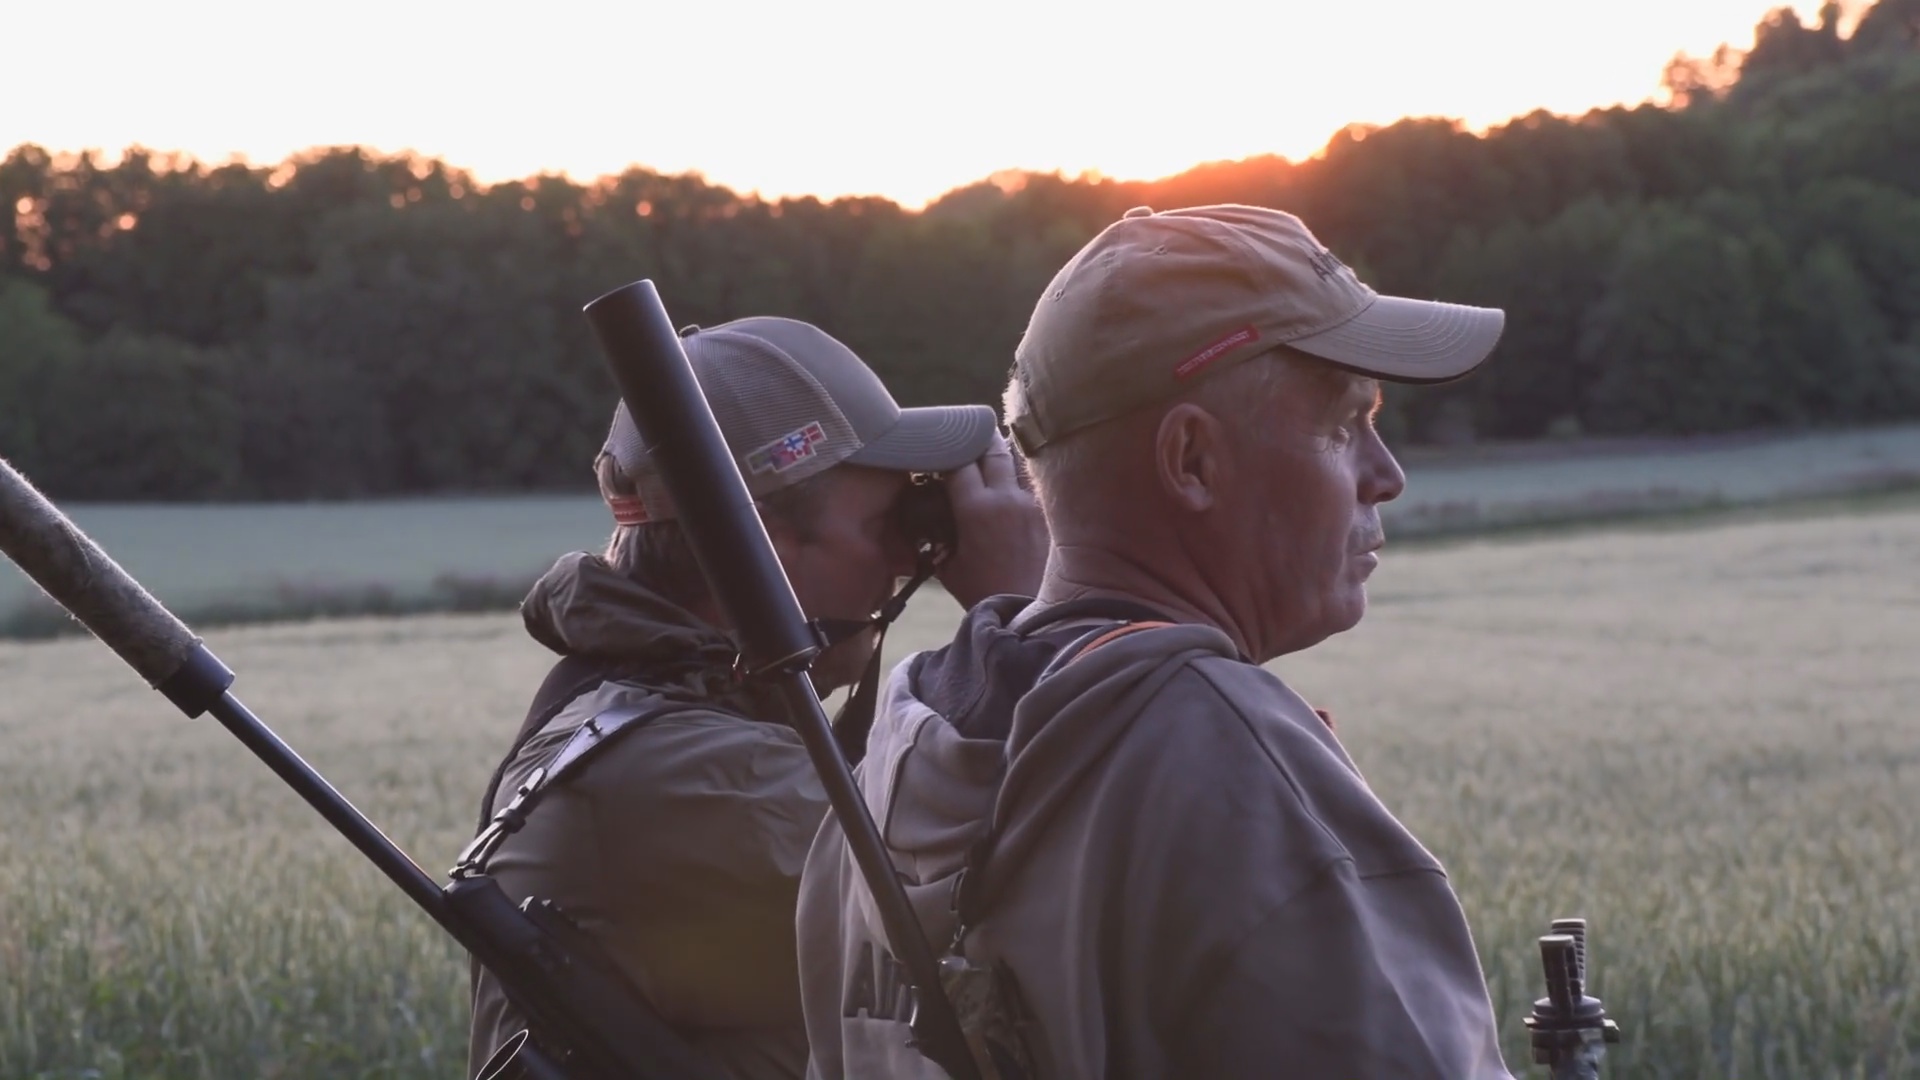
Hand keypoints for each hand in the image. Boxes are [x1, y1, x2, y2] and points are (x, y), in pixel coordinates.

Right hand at [935, 433, 1048, 608]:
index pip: (958, 460)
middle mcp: (1006, 498)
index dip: (946, 451)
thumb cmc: (983, 592)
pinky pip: (1034, 481)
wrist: (1026, 613)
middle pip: (991, 448)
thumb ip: (936, 535)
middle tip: (969, 434)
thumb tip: (930, 518)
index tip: (941, 449)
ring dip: (1003, 452)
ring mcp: (1032, 503)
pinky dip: (1021, 474)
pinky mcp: (1048, 512)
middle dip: (978, 440)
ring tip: (993, 448)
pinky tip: (1015, 477)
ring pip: (1017, 458)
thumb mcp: (947, 566)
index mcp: (975, 509)